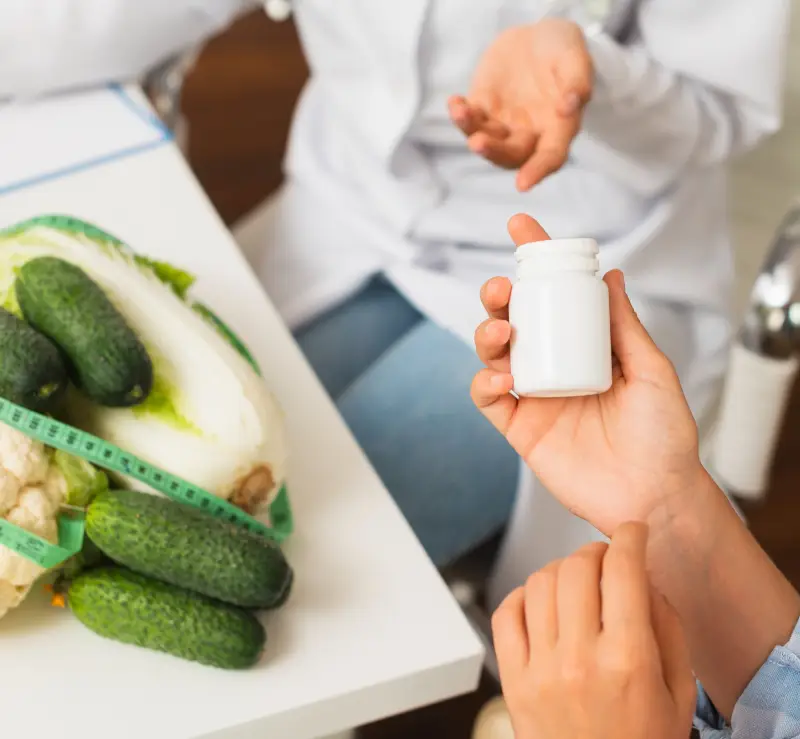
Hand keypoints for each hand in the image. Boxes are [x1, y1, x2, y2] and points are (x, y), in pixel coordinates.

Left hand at [449, 19, 591, 190]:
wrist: (536, 38)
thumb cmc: (561, 50)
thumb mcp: (575, 56)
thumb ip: (577, 81)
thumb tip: (569, 106)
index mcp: (559, 128)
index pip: (550, 157)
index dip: (538, 171)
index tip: (522, 185)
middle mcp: (530, 134)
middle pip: (512, 155)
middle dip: (494, 151)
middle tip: (478, 143)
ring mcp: (504, 124)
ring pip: (487, 140)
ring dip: (472, 132)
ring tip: (461, 113)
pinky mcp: (483, 109)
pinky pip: (470, 120)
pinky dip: (459, 114)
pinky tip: (455, 102)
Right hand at [472, 215, 703, 534]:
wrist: (653, 495)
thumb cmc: (664, 434)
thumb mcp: (652, 371)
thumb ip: (625, 327)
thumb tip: (611, 274)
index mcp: (585, 346)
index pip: (556, 296)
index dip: (535, 260)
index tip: (520, 226)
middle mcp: (554, 365)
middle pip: (514, 319)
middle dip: (499, 296)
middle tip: (503, 290)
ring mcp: (533, 396)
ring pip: (493, 353)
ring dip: (488, 334)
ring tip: (503, 331)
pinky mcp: (518, 428)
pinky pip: (488, 398)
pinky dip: (484, 381)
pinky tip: (500, 377)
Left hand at [492, 522, 696, 738]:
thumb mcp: (678, 694)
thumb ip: (667, 630)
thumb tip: (644, 579)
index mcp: (628, 661)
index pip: (623, 572)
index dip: (629, 538)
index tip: (632, 531)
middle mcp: (579, 659)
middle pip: (576, 568)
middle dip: (595, 551)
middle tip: (606, 559)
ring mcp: (540, 669)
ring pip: (539, 583)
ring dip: (560, 570)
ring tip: (576, 583)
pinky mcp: (513, 680)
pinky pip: (505, 613)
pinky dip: (522, 595)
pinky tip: (541, 602)